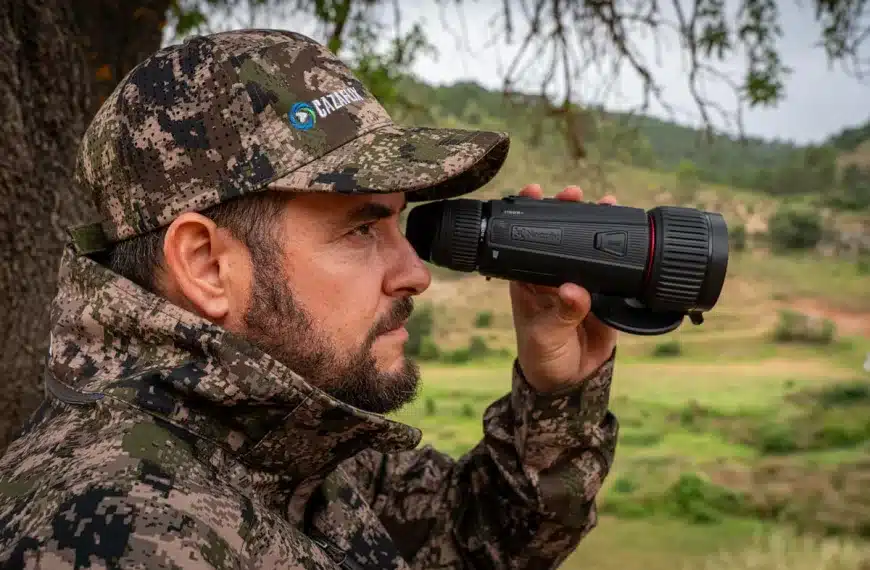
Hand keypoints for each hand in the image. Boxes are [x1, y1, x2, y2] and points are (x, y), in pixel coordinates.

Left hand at [510, 184, 618, 392]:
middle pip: (560, 234)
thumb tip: (575, 291)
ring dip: (597, 223)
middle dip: (567, 210)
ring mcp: (580, 280)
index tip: (535, 192)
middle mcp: (553, 274)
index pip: (526, 240)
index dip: (529, 214)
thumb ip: (560, 315)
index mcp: (529, 279)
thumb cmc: (543, 356)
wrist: (571, 380)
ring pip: (589, 245)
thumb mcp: (545, 336)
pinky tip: (631, 229)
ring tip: (608, 202)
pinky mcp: (604, 292)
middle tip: (575, 195)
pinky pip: (614, 266)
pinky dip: (623, 249)